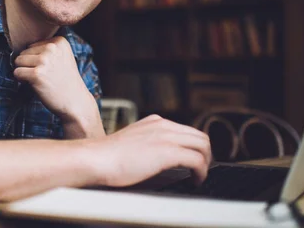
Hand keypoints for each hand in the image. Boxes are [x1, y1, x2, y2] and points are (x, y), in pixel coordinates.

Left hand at [13, 36, 101, 135]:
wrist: (75, 101)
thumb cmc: (65, 81)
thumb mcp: (62, 57)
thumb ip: (46, 49)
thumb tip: (18, 48)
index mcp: (59, 41)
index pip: (32, 45)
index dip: (36, 59)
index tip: (50, 68)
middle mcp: (52, 48)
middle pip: (24, 52)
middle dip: (29, 65)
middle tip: (45, 75)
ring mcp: (44, 60)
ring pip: (18, 61)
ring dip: (24, 72)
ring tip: (40, 79)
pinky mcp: (37, 74)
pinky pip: (17, 72)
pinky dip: (21, 80)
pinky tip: (34, 84)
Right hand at [90, 114, 211, 186]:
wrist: (97, 158)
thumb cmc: (108, 156)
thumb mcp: (132, 141)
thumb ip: (147, 143)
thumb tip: (156, 158)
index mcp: (155, 122)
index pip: (187, 131)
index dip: (194, 147)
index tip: (193, 162)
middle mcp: (163, 126)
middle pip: (199, 136)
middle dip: (205, 155)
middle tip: (200, 171)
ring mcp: (166, 137)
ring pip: (203, 146)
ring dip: (205, 163)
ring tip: (199, 176)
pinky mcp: (168, 152)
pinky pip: (197, 160)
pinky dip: (201, 172)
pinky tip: (195, 181)